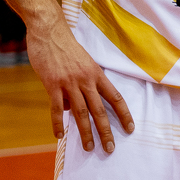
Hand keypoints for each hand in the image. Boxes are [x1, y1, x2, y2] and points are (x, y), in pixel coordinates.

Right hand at [28, 20, 135, 153]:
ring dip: (85, 132)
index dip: (124, 114)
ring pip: (81, 113)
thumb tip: (72, 106)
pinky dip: (58, 123)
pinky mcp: (52, 84)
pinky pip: (56, 108)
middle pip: (99, 110)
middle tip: (110, 148)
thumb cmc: (65, 46)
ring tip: (89, 147)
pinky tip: (60, 135)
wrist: (49, 30)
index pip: (115, 97)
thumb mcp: (82, 62)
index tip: (130, 128)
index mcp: (97, 73)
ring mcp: (69, 83)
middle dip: (106, 131)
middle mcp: (86, 80)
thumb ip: (82, 82)